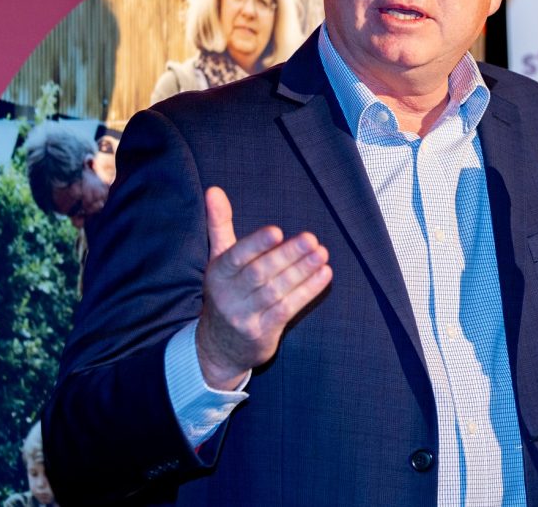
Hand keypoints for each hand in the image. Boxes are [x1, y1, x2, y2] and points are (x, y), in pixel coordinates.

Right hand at [195, 186, 332, 388]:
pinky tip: (323, 275)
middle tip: (312, 239)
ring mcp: (244, 316)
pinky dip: (306, 292)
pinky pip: (287, 309)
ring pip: (276, 291)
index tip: (277, 231)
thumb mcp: (219, 259)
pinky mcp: (262, 333)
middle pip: (260, 273)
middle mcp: (228, 295)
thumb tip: (214, 189)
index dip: (256, 244)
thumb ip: (219, 224)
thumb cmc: (226, 292)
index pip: (236, 256)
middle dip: (287, 255)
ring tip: (322, 254)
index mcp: (218, 273)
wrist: (219, 347)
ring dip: (302, 272)